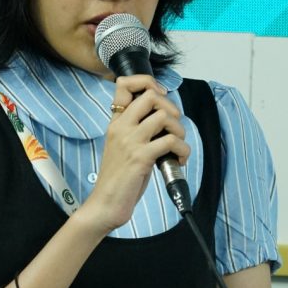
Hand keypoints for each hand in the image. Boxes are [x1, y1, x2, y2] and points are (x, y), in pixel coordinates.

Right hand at [79, 75, 189, 233]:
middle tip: (173, 127)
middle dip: (171, 108)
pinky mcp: (140, 158)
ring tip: (177, 146)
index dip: (147, 83)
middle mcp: (121, 127)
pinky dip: (182, 150)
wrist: (105, 204)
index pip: (124, 84)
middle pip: (150, 95)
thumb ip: (137, 130)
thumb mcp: (124, 146)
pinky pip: (171, 141)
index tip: (160, 97)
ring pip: (164, 117)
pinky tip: (179, 160)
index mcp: (116, 123)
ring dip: (179, 130)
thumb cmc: (119, 178)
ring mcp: (130, 142)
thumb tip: (164, 119)